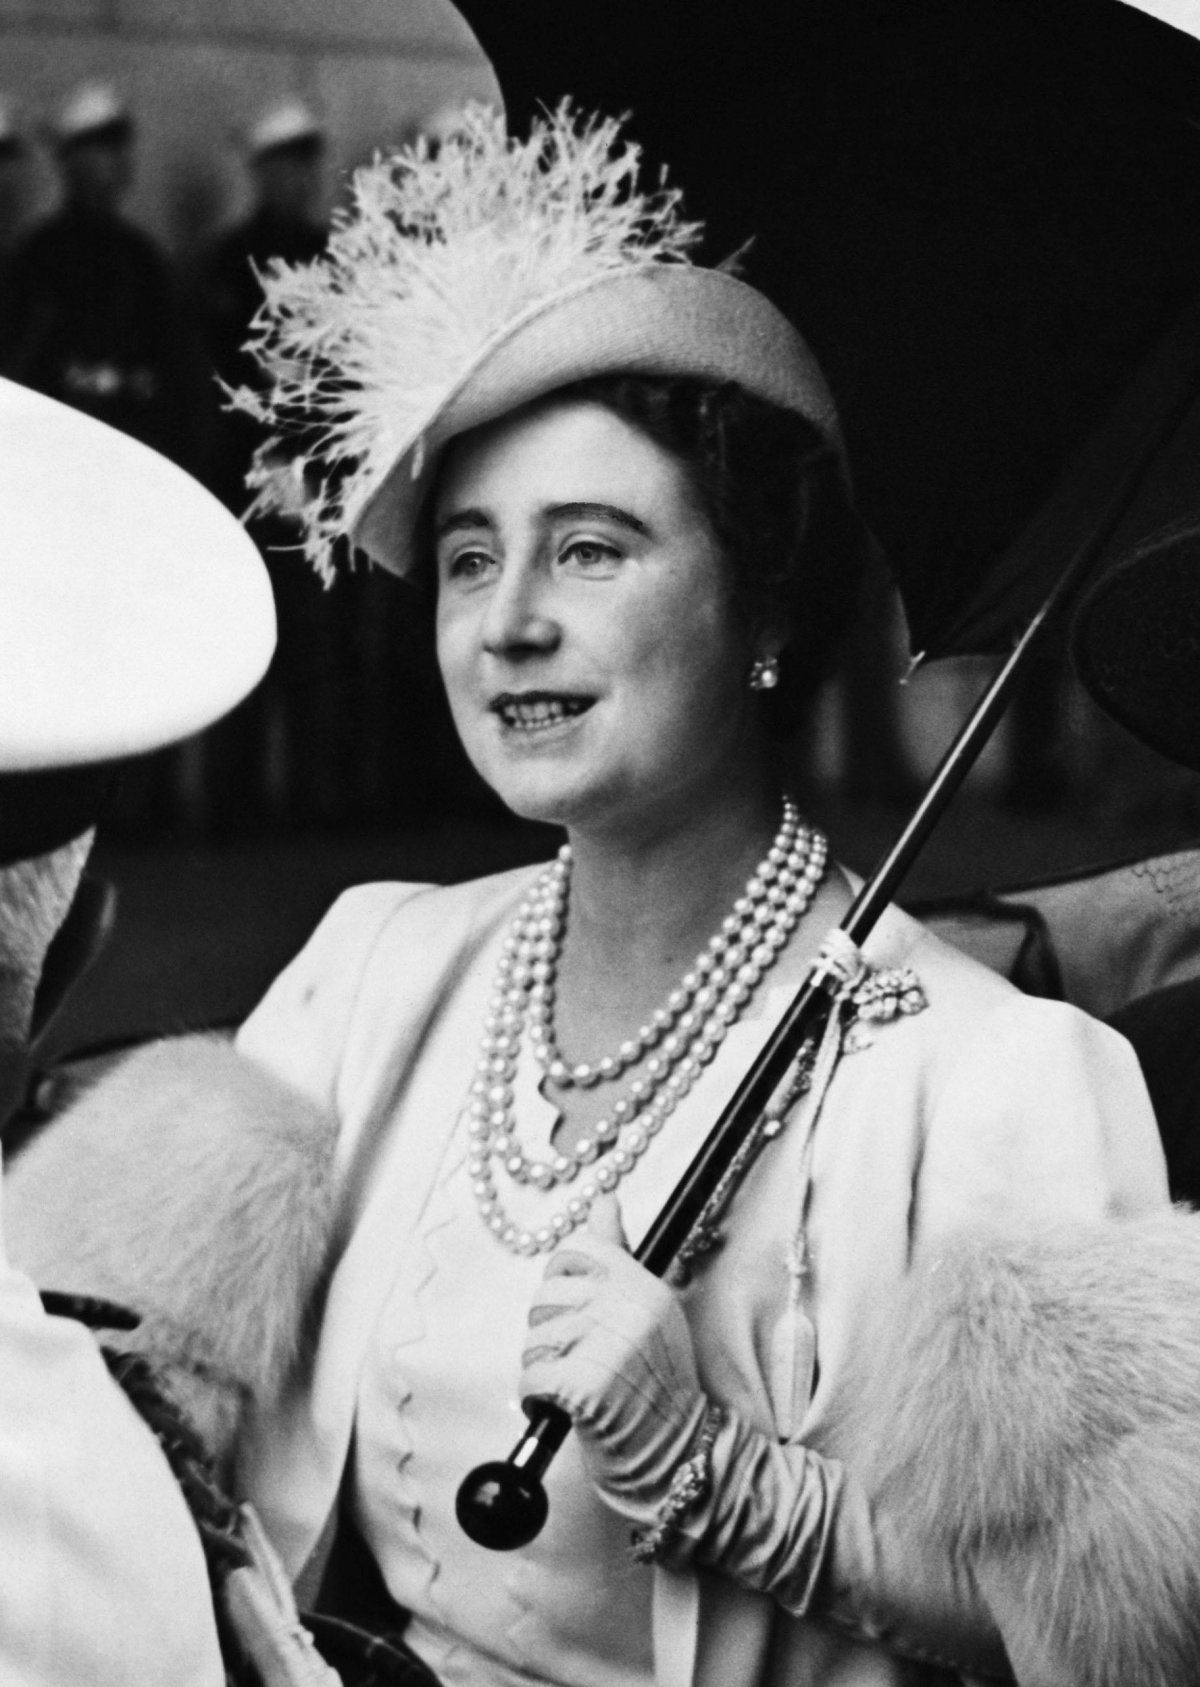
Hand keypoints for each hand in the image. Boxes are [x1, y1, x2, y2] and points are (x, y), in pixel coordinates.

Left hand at [520, 1197, 709, 1525]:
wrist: (677, 1449)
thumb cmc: (658, 1379)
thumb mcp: (650, 1308)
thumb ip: (619, 1253)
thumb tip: (603, 1199)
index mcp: (643, 1286)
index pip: (578, 1249)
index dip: (561, 1274)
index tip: (571, 1305)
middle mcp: (628, 1308)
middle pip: (546, 1296)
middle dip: (549, 1330)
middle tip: (577, 1358)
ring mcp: (607, 1346)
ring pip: (534, 1339)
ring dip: (542, 1368)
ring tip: (575, 1385)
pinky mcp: (585, 1385)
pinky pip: (530, 1379)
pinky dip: (535, 1399)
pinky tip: (563, 1408)